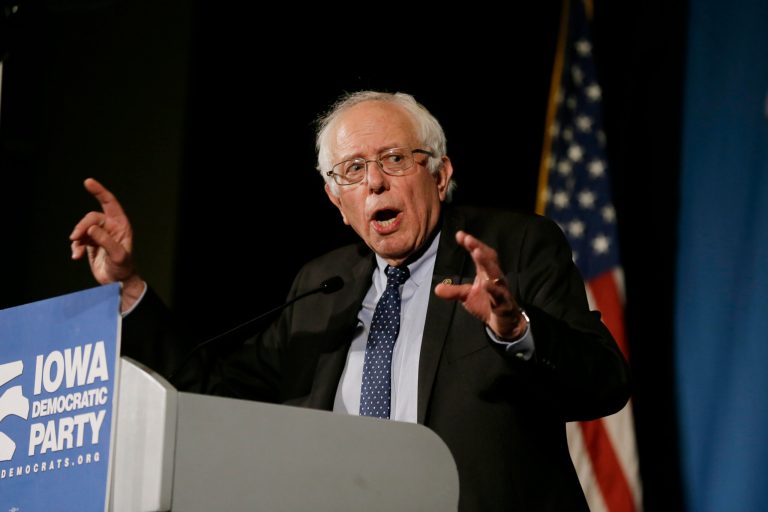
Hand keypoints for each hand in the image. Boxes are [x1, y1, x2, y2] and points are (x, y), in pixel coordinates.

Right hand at [70, 178, 143, 311]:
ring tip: (76, 252)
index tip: (88, 182)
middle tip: (74, 238)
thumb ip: (105, 241)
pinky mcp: (91, 243)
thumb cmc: (123, 268)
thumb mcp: (118, 256)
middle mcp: (111, 227)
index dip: (100, 192)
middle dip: (82, 226)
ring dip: (77, 238)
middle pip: (91, 218)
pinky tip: (75, 257)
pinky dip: (75, 247)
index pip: (110, 204)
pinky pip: (79, 239)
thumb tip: (91, 228)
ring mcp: (100, 234)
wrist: (117, 282)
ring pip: (83, 228)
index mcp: (121, 225)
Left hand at [434, 230, 526, 338]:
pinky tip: (486, 284)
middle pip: (489, 259)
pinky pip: (499, 295)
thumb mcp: (467, 297)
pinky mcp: (504, 303)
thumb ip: (453, 291)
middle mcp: (495, 277)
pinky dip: (493, 289)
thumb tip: (436, 288)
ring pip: (495, 274)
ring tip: (477, 252)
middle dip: (479, 248)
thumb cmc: (487, 304)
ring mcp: (501, 289)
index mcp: (485, 273)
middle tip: (468, 239)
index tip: (460, 235)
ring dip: (486, 262)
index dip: (472, 244)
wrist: (505, 323)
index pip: (480, 254)